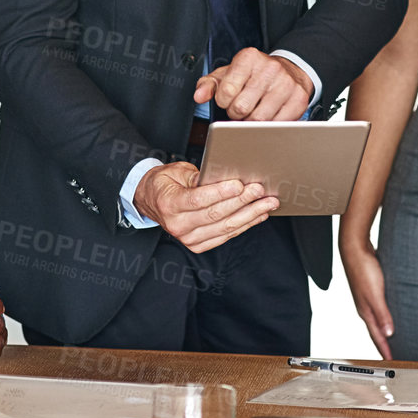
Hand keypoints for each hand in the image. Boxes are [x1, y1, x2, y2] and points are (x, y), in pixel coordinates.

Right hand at [133, 161, 276, 252]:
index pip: (199, 200)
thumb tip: (224, 176)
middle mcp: (178, 225)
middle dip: (242, 201)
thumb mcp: (175, 172)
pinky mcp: (198, 245)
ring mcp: (188, 238)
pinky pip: (226, 236)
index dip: (221, 192)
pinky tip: (258, 215)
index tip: (240, 184)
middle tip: (260, 190)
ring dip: (250, 215)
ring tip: (267, 203)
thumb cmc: (164, 184)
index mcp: (169, 204)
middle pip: (216, 214)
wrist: (151, 202)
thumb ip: (198, 176)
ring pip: (225, 227)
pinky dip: (245, 225)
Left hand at [194, 48, 312, 120]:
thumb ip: (209, 84)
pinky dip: (269, 126)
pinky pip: (278, 124)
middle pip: (242, 108)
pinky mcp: (299, 99)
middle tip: (241, 108)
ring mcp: (286, 84)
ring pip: (260, 119)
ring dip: (251, 122)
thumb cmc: (253, 75)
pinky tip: (268, 115)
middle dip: (236, 114)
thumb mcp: (227, 74)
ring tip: (253, 112)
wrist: (289, 71)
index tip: (228, 99)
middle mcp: (270, 68)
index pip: (226, 91)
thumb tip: (199, 96)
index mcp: (248, 58)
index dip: (223, 101)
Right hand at [340, 235, 394, 360]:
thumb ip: (382, 314)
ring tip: (393, 338)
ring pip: (377, 318)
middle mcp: (365, 307)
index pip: (377, 336)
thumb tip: (389, 334)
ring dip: (384, 329)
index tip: (392, 361)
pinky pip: (379, 307)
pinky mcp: (370, 287)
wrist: (354, 247)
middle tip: (393, 354)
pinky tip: (390, 312)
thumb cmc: (363, 268)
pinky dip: (384, 315)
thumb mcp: (375, 294)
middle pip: (376, 330)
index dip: (385, 349)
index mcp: (365, 311)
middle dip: (384, 343)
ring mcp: (367, 297)